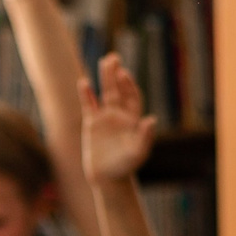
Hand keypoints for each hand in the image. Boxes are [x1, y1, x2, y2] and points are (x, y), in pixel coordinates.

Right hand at [79, 55, 156, 185]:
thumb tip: (151, 120)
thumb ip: (145, 136)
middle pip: (118, 90)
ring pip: (105, 93)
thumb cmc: (125, 166)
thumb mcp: (137, 153)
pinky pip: (89, 106)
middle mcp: (120, 115)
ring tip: (105, 61)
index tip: (124, 74)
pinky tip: (84, 82)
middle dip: (116, 75)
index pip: (132, 97)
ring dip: (105, 78)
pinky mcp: (91, 124)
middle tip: (113, 58)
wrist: (107, 177)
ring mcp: (105, 118)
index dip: (129, 85)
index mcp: (133, 119)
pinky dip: (87, 94)